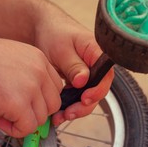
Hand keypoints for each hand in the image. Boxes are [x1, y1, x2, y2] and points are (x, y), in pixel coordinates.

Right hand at [0, 37, 62, 137]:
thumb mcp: (12, 59)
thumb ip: (26, 77)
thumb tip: (31, 102)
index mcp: (39, 60)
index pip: (55, 88)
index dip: (42, 101)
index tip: (28, 106)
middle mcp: (40, 72)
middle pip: (52, 105)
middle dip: (35, 114)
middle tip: (16, 114)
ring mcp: (31, 88)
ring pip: (40, 119)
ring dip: (23, 123)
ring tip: (3, 117)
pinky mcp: (18, 104)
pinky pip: (27, 128)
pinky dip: (15, 130)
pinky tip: (0, 121)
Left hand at [35, 11, 113, 125]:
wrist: (42, 29)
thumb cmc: (54, 32)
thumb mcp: (62, 49)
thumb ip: (74, 65)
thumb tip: (84, 81)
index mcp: (97, 54)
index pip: (105, 76)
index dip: (97, 90)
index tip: (85, 98)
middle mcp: (95, 66)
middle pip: (98, 91)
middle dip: (84, 106)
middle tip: (69, 113)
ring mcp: (86, 76)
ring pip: (87, 98)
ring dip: (75, 110)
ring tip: (60, 117)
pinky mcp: (76, 83)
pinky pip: (76, 98)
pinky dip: (68, 107)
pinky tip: (58, 113)